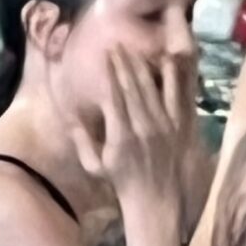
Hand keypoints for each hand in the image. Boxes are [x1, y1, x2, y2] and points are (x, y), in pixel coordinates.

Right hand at [74, 47, 190, 211]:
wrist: (154, 201)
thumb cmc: (121, 183)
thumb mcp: (94, 166)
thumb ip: (81, 140)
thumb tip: (68, 116)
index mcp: (120, 135)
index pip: (114, 95)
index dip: (111, 72)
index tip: (106, 54)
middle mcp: (142, 127)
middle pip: (132, 86)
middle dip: (124, 62)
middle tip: (118, 43)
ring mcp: (162, 126)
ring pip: (151, 88)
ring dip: (142, 66)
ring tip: (135, 49)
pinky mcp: (177, 128)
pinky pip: (175, 97)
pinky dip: (171, 78)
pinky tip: (167, 60)